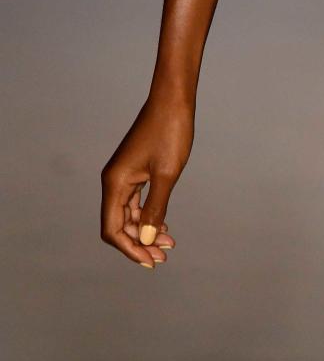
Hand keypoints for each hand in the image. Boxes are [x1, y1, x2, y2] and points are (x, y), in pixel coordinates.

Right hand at [100, 89, 194, 269]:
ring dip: (145, 230)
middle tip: (164, 255)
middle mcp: (113, 180)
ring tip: (168, 243)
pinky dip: (148, 215)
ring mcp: (123, 175)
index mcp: (115, 183)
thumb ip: (154, 210)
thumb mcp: (166, 175)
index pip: (112, 229)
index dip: (129, 248)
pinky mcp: (134, 169)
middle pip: (119, 225)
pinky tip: (163, 225)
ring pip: (128, 214)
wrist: (174, 99)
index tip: (151, 260)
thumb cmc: (170, 132)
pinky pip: (135, 201)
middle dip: (139, 242)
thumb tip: (146, 240)